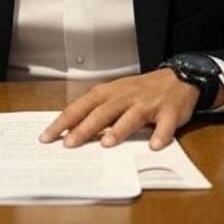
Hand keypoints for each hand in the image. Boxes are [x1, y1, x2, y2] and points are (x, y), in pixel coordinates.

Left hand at [39, 68, 223, 149]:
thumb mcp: (114, 95)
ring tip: (105, 144)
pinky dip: (160, 135)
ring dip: (118, 130)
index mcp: (107, 93)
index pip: (79, 107)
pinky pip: (164, 124)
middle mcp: (124, 96)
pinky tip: (154, 146)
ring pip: (130, 117)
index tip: (47, 136)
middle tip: (69, 144)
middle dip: (84, 128)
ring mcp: (146, 103)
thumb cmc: (140, 90)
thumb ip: (96, 111)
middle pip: (101, 113)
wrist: (176, 78)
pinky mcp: (169, 112)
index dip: (63, 122)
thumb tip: (70, 130)